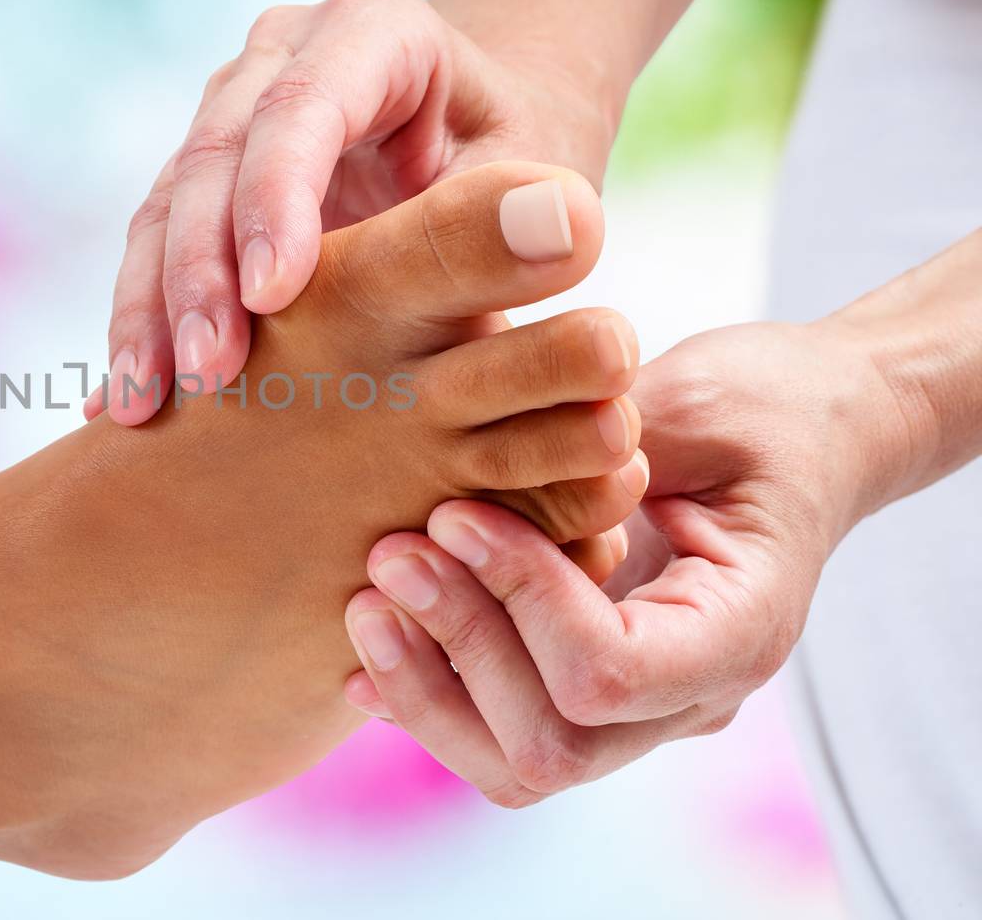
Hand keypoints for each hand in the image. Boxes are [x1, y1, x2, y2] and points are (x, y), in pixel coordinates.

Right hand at [86, 0, 614, 424]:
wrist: (486, 164)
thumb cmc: (525, 177)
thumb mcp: (540, 187)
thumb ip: (525, 213)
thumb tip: (564, 227)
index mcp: (373, 30)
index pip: (304, 103)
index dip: (276, 196)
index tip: (272, 298)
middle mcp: (283, 55)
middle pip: (216, 152)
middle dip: (199, 267)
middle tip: (204, 372)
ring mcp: (231, 109)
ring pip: (168, 201)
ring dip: (151, 304)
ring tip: (138, 402)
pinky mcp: (202, 174)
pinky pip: (156, 244)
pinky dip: (143, 319)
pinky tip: (125, 397)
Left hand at [340, 319, 908, 804]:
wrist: (800, 432)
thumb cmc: (760, 404)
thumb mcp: (696, 403)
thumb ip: (598, 447)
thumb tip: (484, 466)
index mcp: (740, 630)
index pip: (610, 676)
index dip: (518, 600)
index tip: (456, 512)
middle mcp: (691, 695)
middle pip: (552, 746)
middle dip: (456, 649)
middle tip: (390, 554)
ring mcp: (640, 710)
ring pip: (514, 763)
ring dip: (425, 684)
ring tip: (367, 593)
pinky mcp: (587, 690)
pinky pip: (499, 731)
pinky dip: (424, 693)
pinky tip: (368, 641)